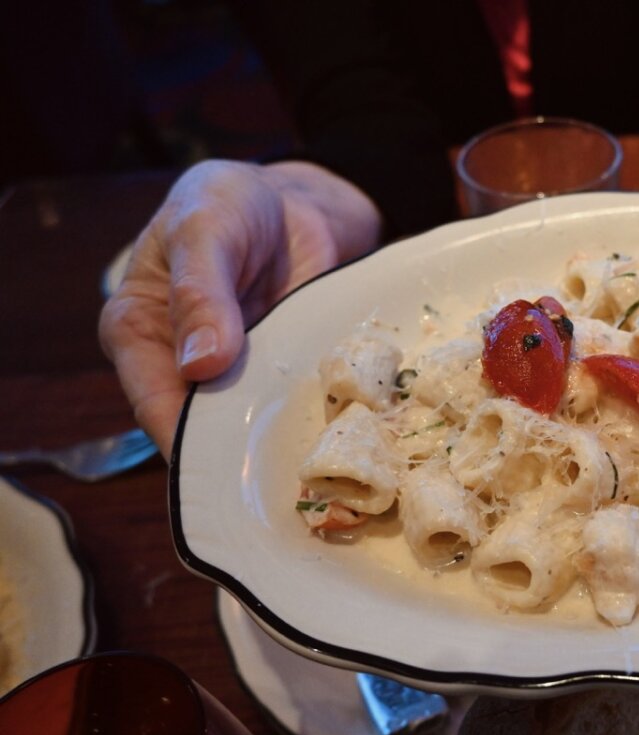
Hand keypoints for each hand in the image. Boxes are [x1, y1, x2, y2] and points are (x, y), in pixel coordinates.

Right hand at [98, 160, 381, 455]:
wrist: (292, 201)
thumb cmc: (226, 204)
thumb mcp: (205, 230)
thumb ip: (200, 291)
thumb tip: (199, 365)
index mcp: (139, 333)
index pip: (155, 402)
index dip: (186, 440)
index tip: (224, 467)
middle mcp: (181, 367)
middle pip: (205, 429)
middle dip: (241, 454)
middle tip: (282, 476)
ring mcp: (237, 377)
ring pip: (255, 427)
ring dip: (285, 444)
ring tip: (320, 468)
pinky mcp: (282, 376)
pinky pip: (298, 406)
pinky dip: (320, 418)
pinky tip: (347, 439)